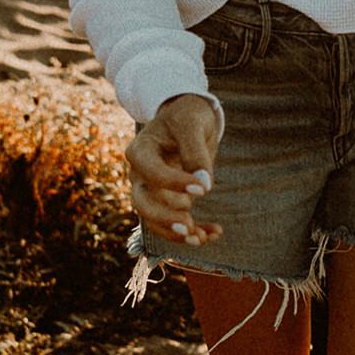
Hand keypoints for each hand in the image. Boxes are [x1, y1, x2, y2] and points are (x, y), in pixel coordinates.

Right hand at [126, 95, 222, 246]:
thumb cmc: (186, 116)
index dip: (174, 183)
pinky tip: (215, 232)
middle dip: (164, 219)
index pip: (151, 172)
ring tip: (203, 238)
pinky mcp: (166, 202)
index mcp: (140, 151)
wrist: (185, 118)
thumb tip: (204, 184)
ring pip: (155, 221)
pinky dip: (194, 231)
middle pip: (142, 203)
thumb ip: (196, 152)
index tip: (203, 189)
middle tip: (189, 226)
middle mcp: (139, 174)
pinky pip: (174, 224)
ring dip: (177, 234)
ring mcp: (150, 190)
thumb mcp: (191, 124)